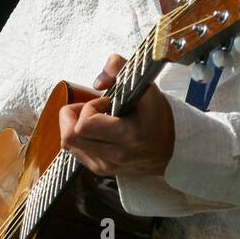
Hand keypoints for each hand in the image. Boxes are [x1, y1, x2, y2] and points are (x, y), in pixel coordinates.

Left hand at [59, 53, 175, 178]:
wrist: (171, 147)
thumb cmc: (157, 116)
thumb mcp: (146, 87)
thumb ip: (121, 68)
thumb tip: (99, 81)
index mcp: (129, 136)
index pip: (85, 126)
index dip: (89, 107)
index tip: (106, 102)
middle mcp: (116, 155)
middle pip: (69, 138)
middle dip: (72, 116)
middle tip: (90, 108)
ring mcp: (107, 166)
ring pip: (69, 145)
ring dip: (75, 126)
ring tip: (94, 118)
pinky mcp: (102, 170)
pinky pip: (75, 152)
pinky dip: (79, 137)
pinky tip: (96, 130)